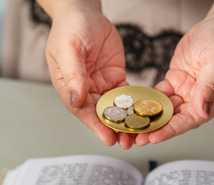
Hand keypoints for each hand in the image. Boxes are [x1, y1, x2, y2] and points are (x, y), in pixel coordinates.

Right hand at [45, 4, 135, 148]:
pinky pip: (126, 95)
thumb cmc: (71, 29)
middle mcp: (85, 90)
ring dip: (125, 122)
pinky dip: (134, 106)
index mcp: (70, 86)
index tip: (108, 138)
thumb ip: (73, 74)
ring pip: (114, 109)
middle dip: (113, 129)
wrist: (84, 13)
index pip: (82, 111)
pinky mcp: (115, 78)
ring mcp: (101, 85)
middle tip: (128, 143)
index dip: (95, 126)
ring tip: (139, 135)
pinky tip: (144, 114)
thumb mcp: (69, 49)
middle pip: (100, 115)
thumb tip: (77, 99)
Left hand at [136, 17, 213, 144]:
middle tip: (137, 137)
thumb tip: (203, 110)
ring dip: (148, 117)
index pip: (188, 121)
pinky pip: (158, 94)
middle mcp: (195, 99)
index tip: (154, 138)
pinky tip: (134, 105)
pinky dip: (146, 100)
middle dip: (155, 129)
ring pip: (163, 109)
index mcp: (210, 100)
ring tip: (132, 124)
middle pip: (173, 120)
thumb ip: (210, 86)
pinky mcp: (174, 82)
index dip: (170, 130)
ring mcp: (183, 91)